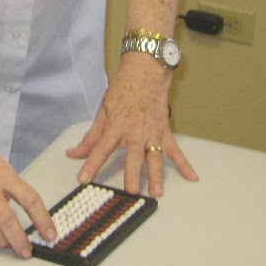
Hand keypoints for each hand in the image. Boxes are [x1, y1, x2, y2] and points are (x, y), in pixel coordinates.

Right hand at [0, 126, 54, 254]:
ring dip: (1, 241)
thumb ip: (5, 182)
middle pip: (8, 221)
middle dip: (20, 240)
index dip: (42, 219)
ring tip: (8, 245)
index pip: (29, 199)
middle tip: (26, 251)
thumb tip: (11, 203)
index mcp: (1, 172)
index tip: (49, 232)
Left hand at [69, 54, 196, 195]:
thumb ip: (90, 138)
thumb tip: (73, 154)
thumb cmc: (122, 91)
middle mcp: (135, 132)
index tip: (83, 179)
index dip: (90, 165)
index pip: (100, 149)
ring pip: (154, 158)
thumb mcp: (102, 112)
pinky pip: (175, 151)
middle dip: (132, 176)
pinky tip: (191, 177)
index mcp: (116, 127)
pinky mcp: (164, 132)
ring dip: (156, 176)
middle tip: (132, 192)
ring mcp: (152, 133)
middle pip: (133, 158)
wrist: (145, 73)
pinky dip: (184, 164)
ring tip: (156, 193)